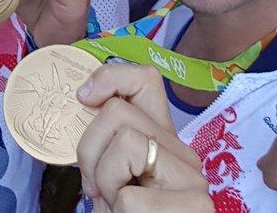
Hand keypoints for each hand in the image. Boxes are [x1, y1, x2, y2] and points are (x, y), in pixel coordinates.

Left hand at [76, 63, 212, 212]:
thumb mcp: (112, 177)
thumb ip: (108, 143)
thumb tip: (84, 97)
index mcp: (163, 142)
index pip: (145, 80)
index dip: (109, 77)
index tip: (83, 98)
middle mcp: (184, 155)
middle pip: (118, 112)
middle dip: (90, 150)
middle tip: (99, 188)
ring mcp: (193, 181)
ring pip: (124, 141)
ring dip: (103, 180)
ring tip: (116, 208)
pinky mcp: (193, 208)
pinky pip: (129, 196)